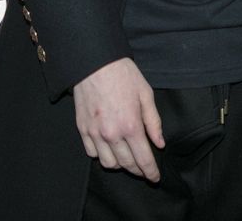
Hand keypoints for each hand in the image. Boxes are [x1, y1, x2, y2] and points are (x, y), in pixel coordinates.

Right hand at [73, 57, 164, 179]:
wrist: (95, 63)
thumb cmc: (124, 75)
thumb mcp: (146, 95)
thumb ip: (154, 122)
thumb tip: (160, 143)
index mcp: (131, 125)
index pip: (143, 159)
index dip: (150, 172)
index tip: (155, 178)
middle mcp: (112, 134)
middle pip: (126, 164)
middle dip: (138, 170)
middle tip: (144, 170)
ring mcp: (95, 133)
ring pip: (108, 163)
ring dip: (119, 165)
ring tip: (127, 158)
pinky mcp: (82, 129)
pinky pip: (92, 153)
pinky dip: (101, 155)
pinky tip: (109, 148)